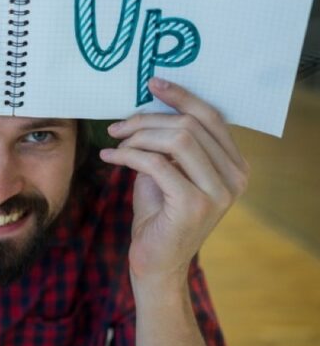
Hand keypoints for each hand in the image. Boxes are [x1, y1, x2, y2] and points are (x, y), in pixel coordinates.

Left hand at [99, 78, 248, 288]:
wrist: (156, 262)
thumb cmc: (158, 214)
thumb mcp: (167, 170)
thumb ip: (169, 142)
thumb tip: (150, 104)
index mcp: (235, 165)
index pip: (212, 117)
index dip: (181, 96)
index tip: (152, 83)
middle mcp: (236, 177)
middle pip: (190, 125)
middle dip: (147, 119)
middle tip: (117, 125)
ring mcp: (219, 192)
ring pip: (177, 140)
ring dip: (138, 136)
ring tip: (115, 143)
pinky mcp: (194, 205)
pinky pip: (156, 163)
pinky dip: (128, 155)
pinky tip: (109, 157)